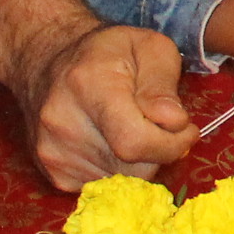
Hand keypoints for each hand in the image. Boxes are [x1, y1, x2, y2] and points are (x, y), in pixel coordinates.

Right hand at [17, 18, 193, 191]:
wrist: (47, 62)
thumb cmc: (107, 52)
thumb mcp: (148, 47)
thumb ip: (162, 84)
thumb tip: (174, 121)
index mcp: (88, 85)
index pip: (135, 141)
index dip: (171, 143)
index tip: (186, 128)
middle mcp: (63, 123)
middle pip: (134, 166)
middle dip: (159, 150)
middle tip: (158, 124)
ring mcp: (53, 152)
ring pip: (123, 180)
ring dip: (140, 161)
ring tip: (129, 127)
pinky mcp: (54, 173)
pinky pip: (105, 186)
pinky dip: (118, 169)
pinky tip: (109, 141)